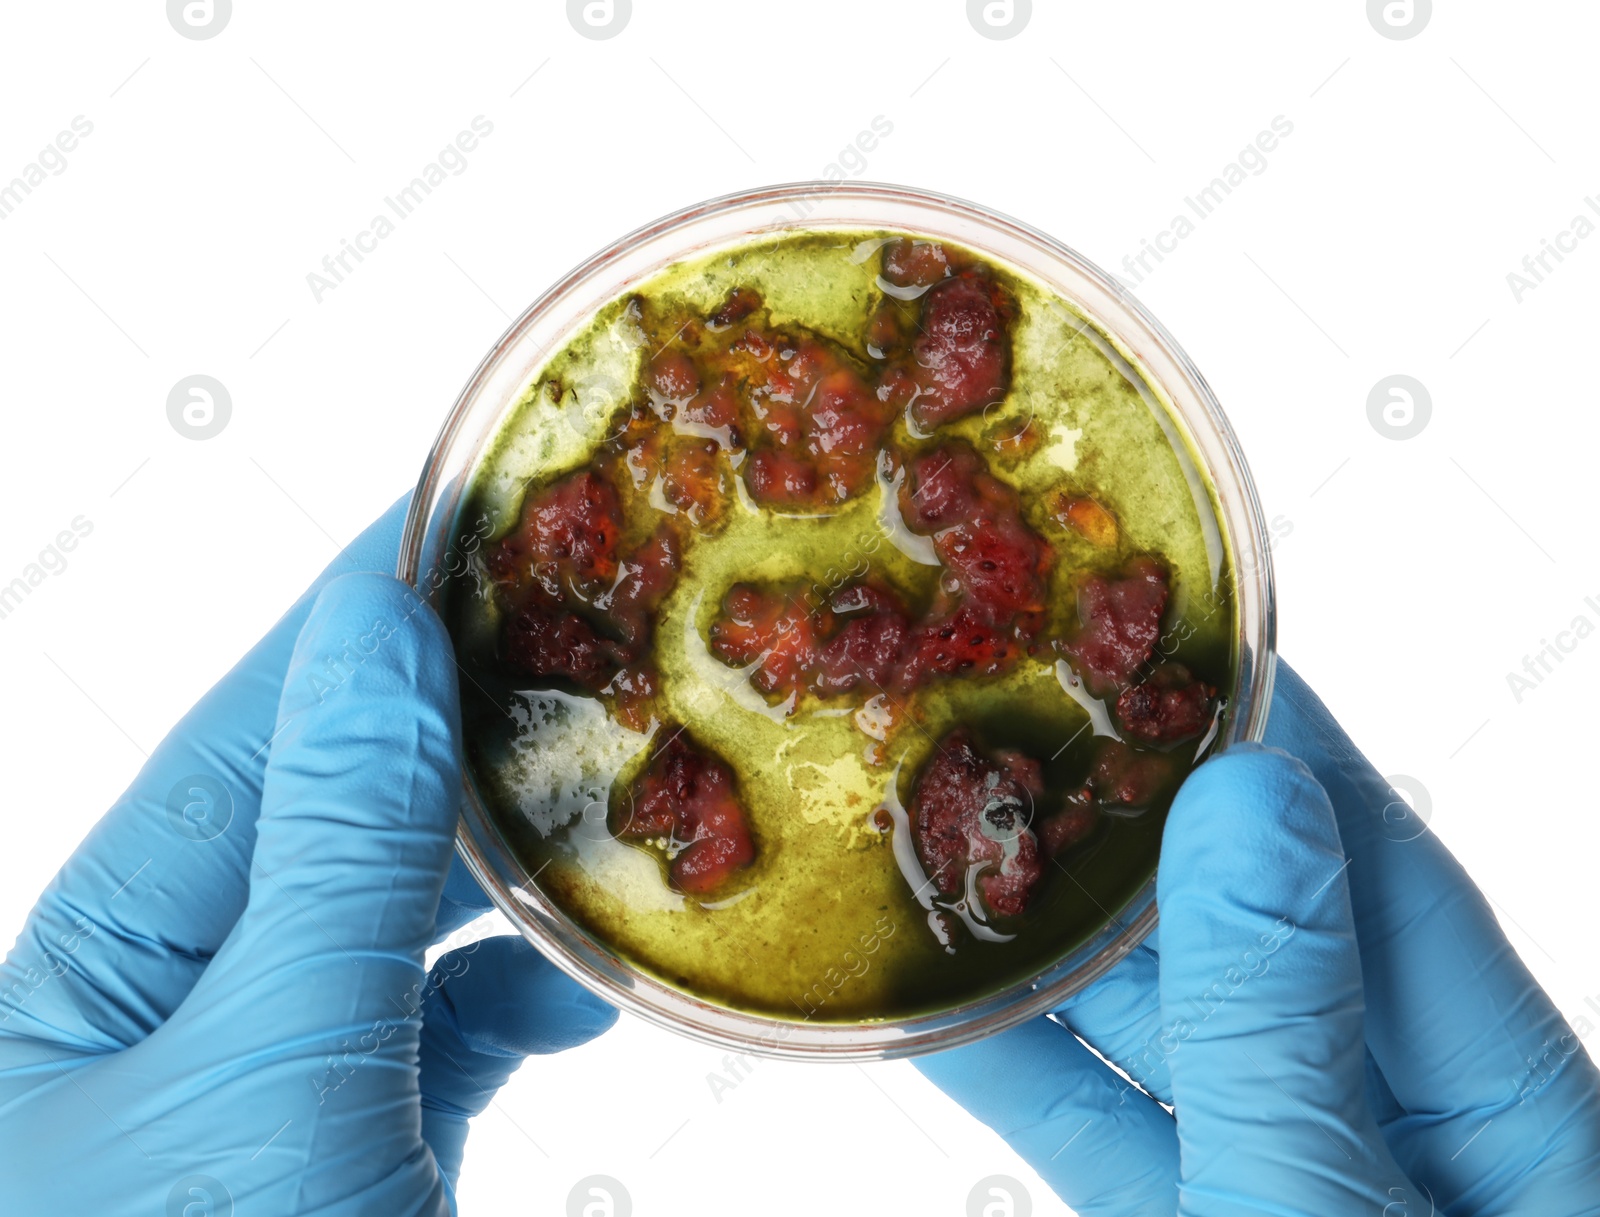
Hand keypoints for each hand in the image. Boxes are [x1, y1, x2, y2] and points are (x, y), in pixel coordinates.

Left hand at [0, 497, 615, 1214]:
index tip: (461, 513)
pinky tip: (581, 984)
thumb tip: (376, 628)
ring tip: (599, 775)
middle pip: (325, 822)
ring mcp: (272, 1096)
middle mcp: (167, 1027)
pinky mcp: (366, 1159)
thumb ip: (334, 852)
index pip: (236, 746)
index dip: (351, 623)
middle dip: (448, 725)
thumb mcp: (276, 1068)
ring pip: (395, 924)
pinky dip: (521, 999)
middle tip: (574, 618)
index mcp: (80, 988)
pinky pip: (446, 1036)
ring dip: (500, 860)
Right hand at [916, 661, 1599, 1214]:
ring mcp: (1291, 1189)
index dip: (1292, 755)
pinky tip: (948, 1001)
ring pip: (1172, 1036)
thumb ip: (1277, 1025)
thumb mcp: (1315, 1214)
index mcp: (1526, 1137)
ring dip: (1061, 949)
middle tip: (1036, 718)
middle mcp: (1409, 1146)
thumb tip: (1251, 802)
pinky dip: (1025, 1072)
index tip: (1197, 649)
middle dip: (1145, 835)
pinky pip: (1107, 1132)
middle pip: (1266, 941)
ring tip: (962, 837)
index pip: (1396, 884)